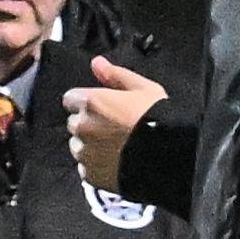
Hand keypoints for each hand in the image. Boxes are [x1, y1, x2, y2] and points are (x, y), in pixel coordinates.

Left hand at [65, 59, 168, 197]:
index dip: (86, 102)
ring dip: (90, 145)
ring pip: (78, 147)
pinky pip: (86, 168)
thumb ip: (115, 75)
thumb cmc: (159, 119)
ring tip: (115, 147)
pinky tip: (116, 162)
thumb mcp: (143, 88)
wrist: (168, 156)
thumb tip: (97, 63)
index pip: (71, 98)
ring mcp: (84, 153)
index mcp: (92, 102)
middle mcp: (82, 127)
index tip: (101, 108)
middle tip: (113, 128)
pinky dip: (96, 165)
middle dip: (89, 124)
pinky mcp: (90, 175)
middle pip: (75, 123)